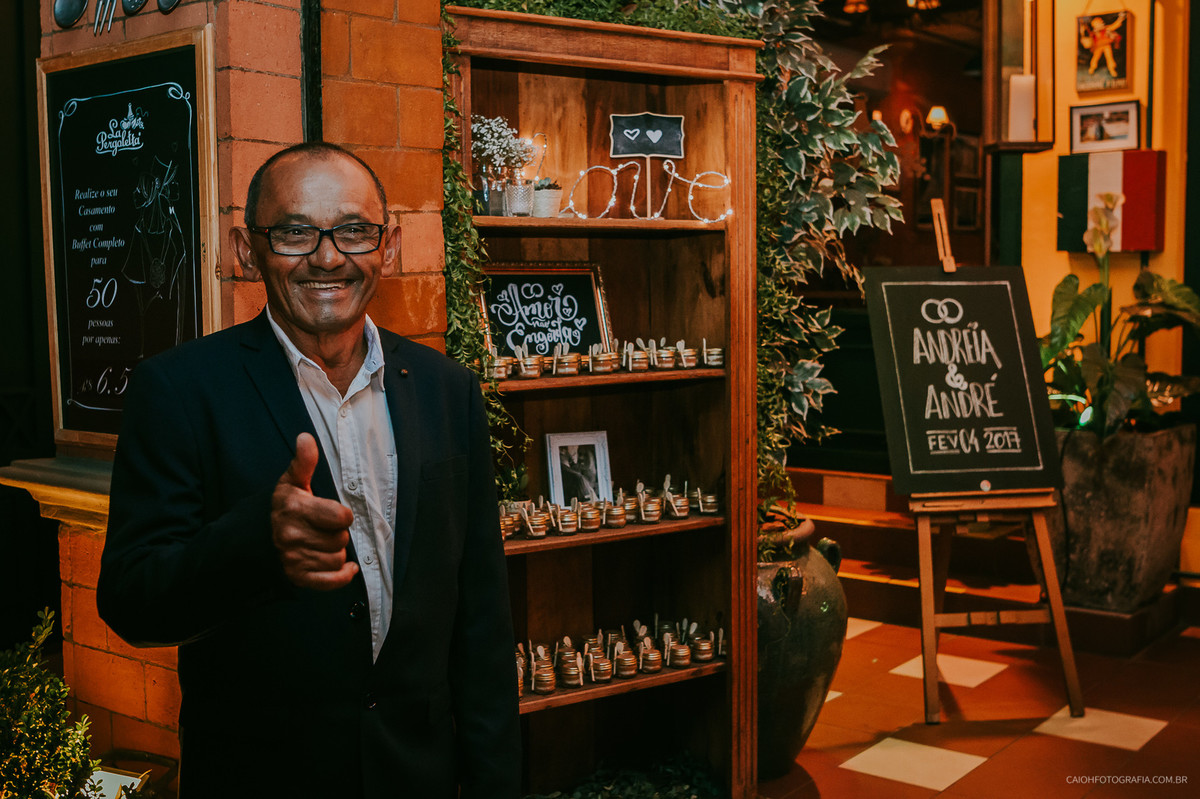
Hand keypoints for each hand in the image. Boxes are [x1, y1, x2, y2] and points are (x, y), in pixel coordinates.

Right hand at [271, 433, 358, 589]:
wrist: (254, 539)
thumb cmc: (281, 508)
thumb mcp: (291, 483)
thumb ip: (303, 462)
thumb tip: (306, 437)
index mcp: (295, 509)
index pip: (342, 517)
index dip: (342, 515)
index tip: (334, 514)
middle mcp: (292, 535)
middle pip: (341, 539)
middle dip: (337, 534)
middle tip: (324, 529)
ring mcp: (294, 559)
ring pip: (338, 559)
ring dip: (336, 553)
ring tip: (322, 543)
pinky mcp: (297, 577)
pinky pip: (331, 581)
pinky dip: (343, 576)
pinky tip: (346, 567)